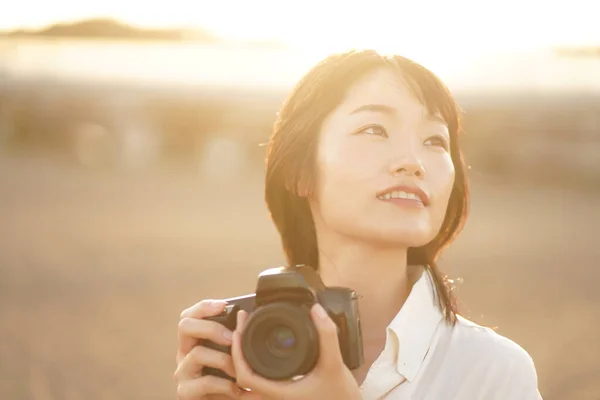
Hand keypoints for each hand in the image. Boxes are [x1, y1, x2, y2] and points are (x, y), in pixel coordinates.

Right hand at [174, 299, 242, 398]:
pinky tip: (238, 390)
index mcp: (194, 341)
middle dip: (211, 328)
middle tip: (232, 338)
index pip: (190, 316)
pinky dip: (226, 385)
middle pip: (184, 326)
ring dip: (224, 360)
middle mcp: (184, 354)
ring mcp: (182, 373)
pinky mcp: (185, 393)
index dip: (204, 307)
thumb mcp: (233, 356)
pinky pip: (205, 382)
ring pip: (197, 353)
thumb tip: (248, 317)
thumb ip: (234, 338)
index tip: (224, 306)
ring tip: (240, 371)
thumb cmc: (233, 380)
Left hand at [231, 304, 362, 399]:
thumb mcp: (335, 364)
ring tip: (245, 336)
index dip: (236, 354)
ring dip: (244, 361)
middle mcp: (275, 398)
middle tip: (240, 327)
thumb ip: (327, 336)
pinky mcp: (285, 396)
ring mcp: (278, 398)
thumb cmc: (341, 396)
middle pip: (241, 379)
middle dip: (236, 352)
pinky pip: (260, 385)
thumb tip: (316, 310)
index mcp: (279, 393)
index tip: (238, 331)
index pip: (244, 377)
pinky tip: (259, 352)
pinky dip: (254, 367)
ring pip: (249, 384)